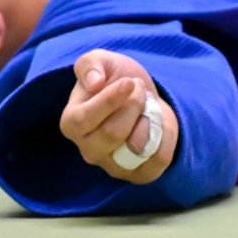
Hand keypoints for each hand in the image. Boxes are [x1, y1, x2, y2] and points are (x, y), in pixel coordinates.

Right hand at [60, 49, 179, 184]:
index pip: (85, 119)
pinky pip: (158, 160)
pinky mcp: (138, 175)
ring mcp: (113, 167)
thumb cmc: (117, 80)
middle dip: (134, 105)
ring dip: (150, 119)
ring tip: (147, 107)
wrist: (145, 98)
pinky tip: (158, 123)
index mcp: (71, 124)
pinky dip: (166, 135)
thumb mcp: (102, 61)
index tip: (129, 82)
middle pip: (113, 133)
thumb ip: (90, 64)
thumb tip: (93, 82)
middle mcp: (88, 151)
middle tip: (139, 89)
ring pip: (137, 147)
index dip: (110, 100)